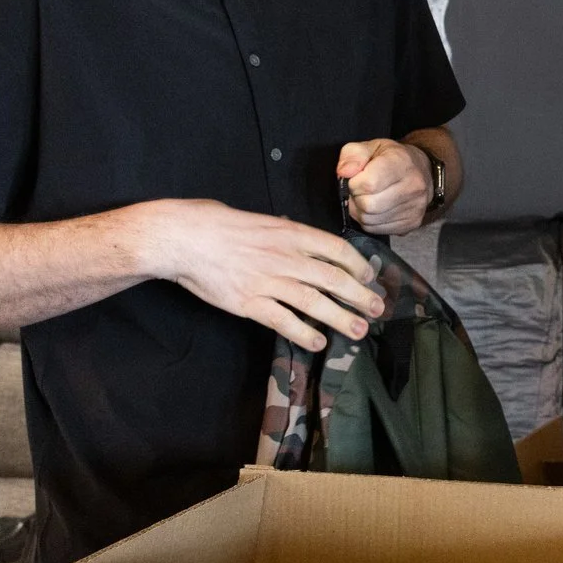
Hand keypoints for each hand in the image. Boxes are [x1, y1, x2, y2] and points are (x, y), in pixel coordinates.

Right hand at [138, 199, 382, 352]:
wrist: (184, 238)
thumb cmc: (219, 224)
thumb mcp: (261, 220)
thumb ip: (286, 233)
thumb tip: (305, 241)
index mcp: (290, 233)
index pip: (336, 249)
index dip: (358, 266)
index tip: (369, 277)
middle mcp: (285, 257)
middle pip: (333, 278)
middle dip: (359, 296)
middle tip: (377, 309)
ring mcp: (268, 281)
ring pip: (314, 302)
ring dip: (341, 318)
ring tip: (359, 330)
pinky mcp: (249, 302)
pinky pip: (283, 321)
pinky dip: (304, 333)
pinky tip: (318, 342)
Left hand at [339, 139, 431, 235]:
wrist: (420, 170)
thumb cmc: (392, 158)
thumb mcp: (371, 147)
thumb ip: (353, 155)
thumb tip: (344, 172)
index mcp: (402, 163)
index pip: (369, 184)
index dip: (354, 183)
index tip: (357, 178)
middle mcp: (413, 186)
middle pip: (368, 205)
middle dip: (357, 198)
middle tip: (360, 190)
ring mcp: (415, 207)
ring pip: (370, 220)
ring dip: (361, 211)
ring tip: (367, 198)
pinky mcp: (412, 223)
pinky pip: (377, 230)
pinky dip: (370, 221)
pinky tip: (376, 208)